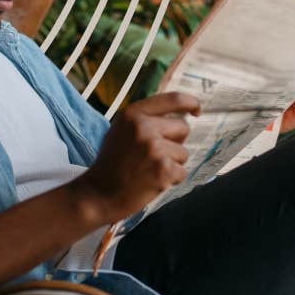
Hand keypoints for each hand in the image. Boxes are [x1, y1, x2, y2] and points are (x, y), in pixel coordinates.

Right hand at [74, 92, 199, 222]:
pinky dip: (170, 179)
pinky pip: (181, 172)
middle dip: (175, 142)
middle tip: (154, 155)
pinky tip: (151, 182)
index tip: (197, 110)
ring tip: (148, 170)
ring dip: (172, 163)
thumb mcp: (121, 130)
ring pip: (183, 153)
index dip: (191, 103)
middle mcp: (144, 128)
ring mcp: (155, 149)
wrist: (98, 194)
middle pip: (183, 128)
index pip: (173, 99)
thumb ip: (145, 119)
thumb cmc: (111, 163)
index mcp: (133, 114)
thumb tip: (179, 114)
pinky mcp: (163, 170)